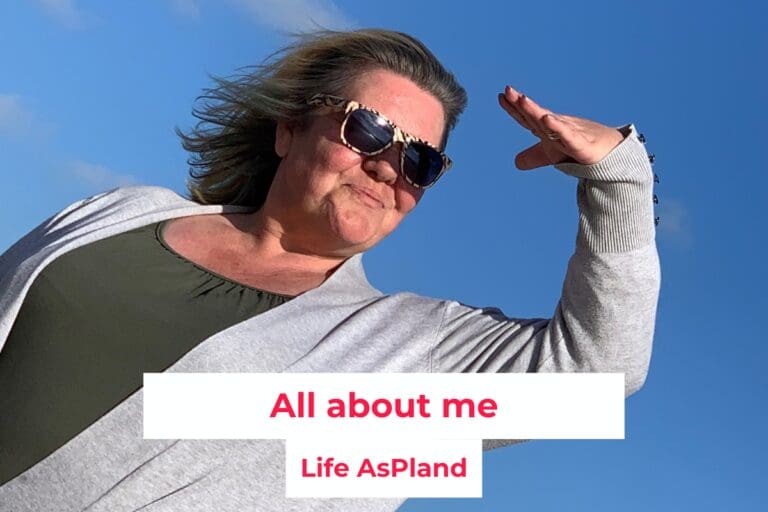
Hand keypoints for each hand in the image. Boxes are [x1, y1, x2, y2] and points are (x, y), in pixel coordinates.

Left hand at [498, 85, 624, 169]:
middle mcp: (558, 127)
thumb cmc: (579, 150)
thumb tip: (516, 163)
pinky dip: (557, 127)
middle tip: (509, 90)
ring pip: (550, 121)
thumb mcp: (552, 155)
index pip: (528, 118)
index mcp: (548, 129)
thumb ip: (534, 156)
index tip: (501, 96)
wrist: (611, 154)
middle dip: (522, 104)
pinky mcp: (582, 145)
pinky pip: (568, 135)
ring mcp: (570, 134)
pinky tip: (547, 118)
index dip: (514, 108)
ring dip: (536, 110)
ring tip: (522, 100)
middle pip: (536, 115)